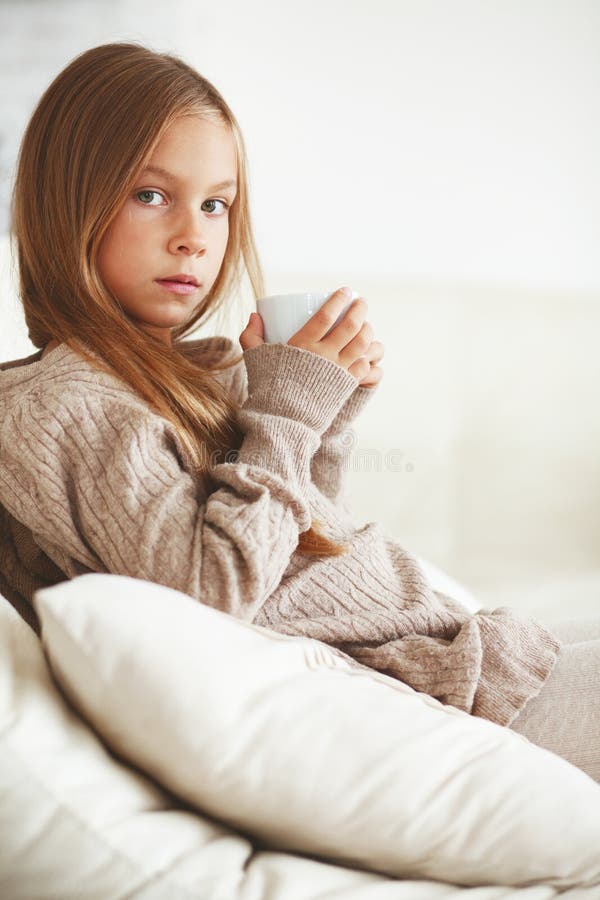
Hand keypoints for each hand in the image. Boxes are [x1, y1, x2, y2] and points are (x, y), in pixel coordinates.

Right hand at [239, 287, 383, 386]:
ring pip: (362, 344)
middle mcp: (324, 356)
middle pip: (350, 326)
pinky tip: (366, 350)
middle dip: (359, 310)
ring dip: (368, 329)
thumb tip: (255, 315)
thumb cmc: (267, 390)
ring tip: (366, 323)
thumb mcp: (255, 359)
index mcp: (303, 345)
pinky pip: (364, 366)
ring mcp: (338, 371)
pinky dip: (367, 355)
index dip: (338, 300)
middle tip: (360, 303)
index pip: (326, 315)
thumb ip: (251, 336)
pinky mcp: (346, 386)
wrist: (283, 422)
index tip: (345, 291)